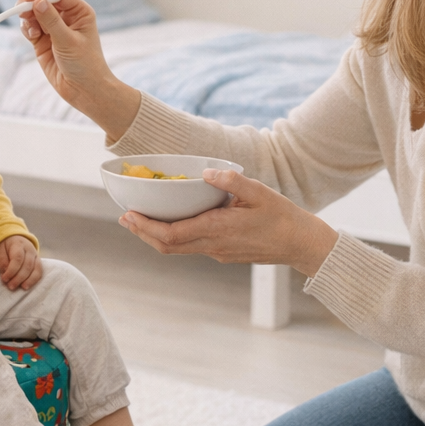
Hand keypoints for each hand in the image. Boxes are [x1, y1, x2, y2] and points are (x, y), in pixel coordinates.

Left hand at [0, 235, 42, 289]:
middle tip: (11, 286)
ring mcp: (36, 255)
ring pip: (36, 269)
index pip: (17, 258)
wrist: (14, 238)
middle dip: (19, 278)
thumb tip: (5, 273)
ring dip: (28, 280)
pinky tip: (27, 286)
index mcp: (18, 244)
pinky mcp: (38, 261)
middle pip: (27, 265)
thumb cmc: (5, 246)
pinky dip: (34, 280)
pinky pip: (39, 271)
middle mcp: (30, 249)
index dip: (11, 271)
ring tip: (21, 288)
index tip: (4, 279)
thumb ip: (2, 260)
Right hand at [18, 0, 140, 141]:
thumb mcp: (68, 41)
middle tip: (19, 8)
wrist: (83, 90)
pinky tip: (30, 34)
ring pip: (35, 14)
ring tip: (29, 28)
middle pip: (44, 2)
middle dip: (31, 4)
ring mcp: (54, 30)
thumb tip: (37, 1)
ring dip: (28, 17)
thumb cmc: (84, 64)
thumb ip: (51, 21)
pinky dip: (27, 28)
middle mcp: (67, 18)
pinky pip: (31, 28)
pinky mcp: (43, 42)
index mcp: (79, 12)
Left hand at [118, 168, 338, 276]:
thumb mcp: (260, 192)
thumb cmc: (282, 217)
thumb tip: (206, 172)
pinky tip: (168, 223)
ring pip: (176, 249)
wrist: (300, 245)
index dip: (146, 227)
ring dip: (155, 236)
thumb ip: (231, 181)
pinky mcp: (221, 253)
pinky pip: (189, 247)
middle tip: (124, 217)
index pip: (171, 235)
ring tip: (138, 221)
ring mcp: (216, 252)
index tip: (129, 215)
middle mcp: (212, 246)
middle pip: (166, 246)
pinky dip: (172, 236)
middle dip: (142, 233)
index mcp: (218, 230)